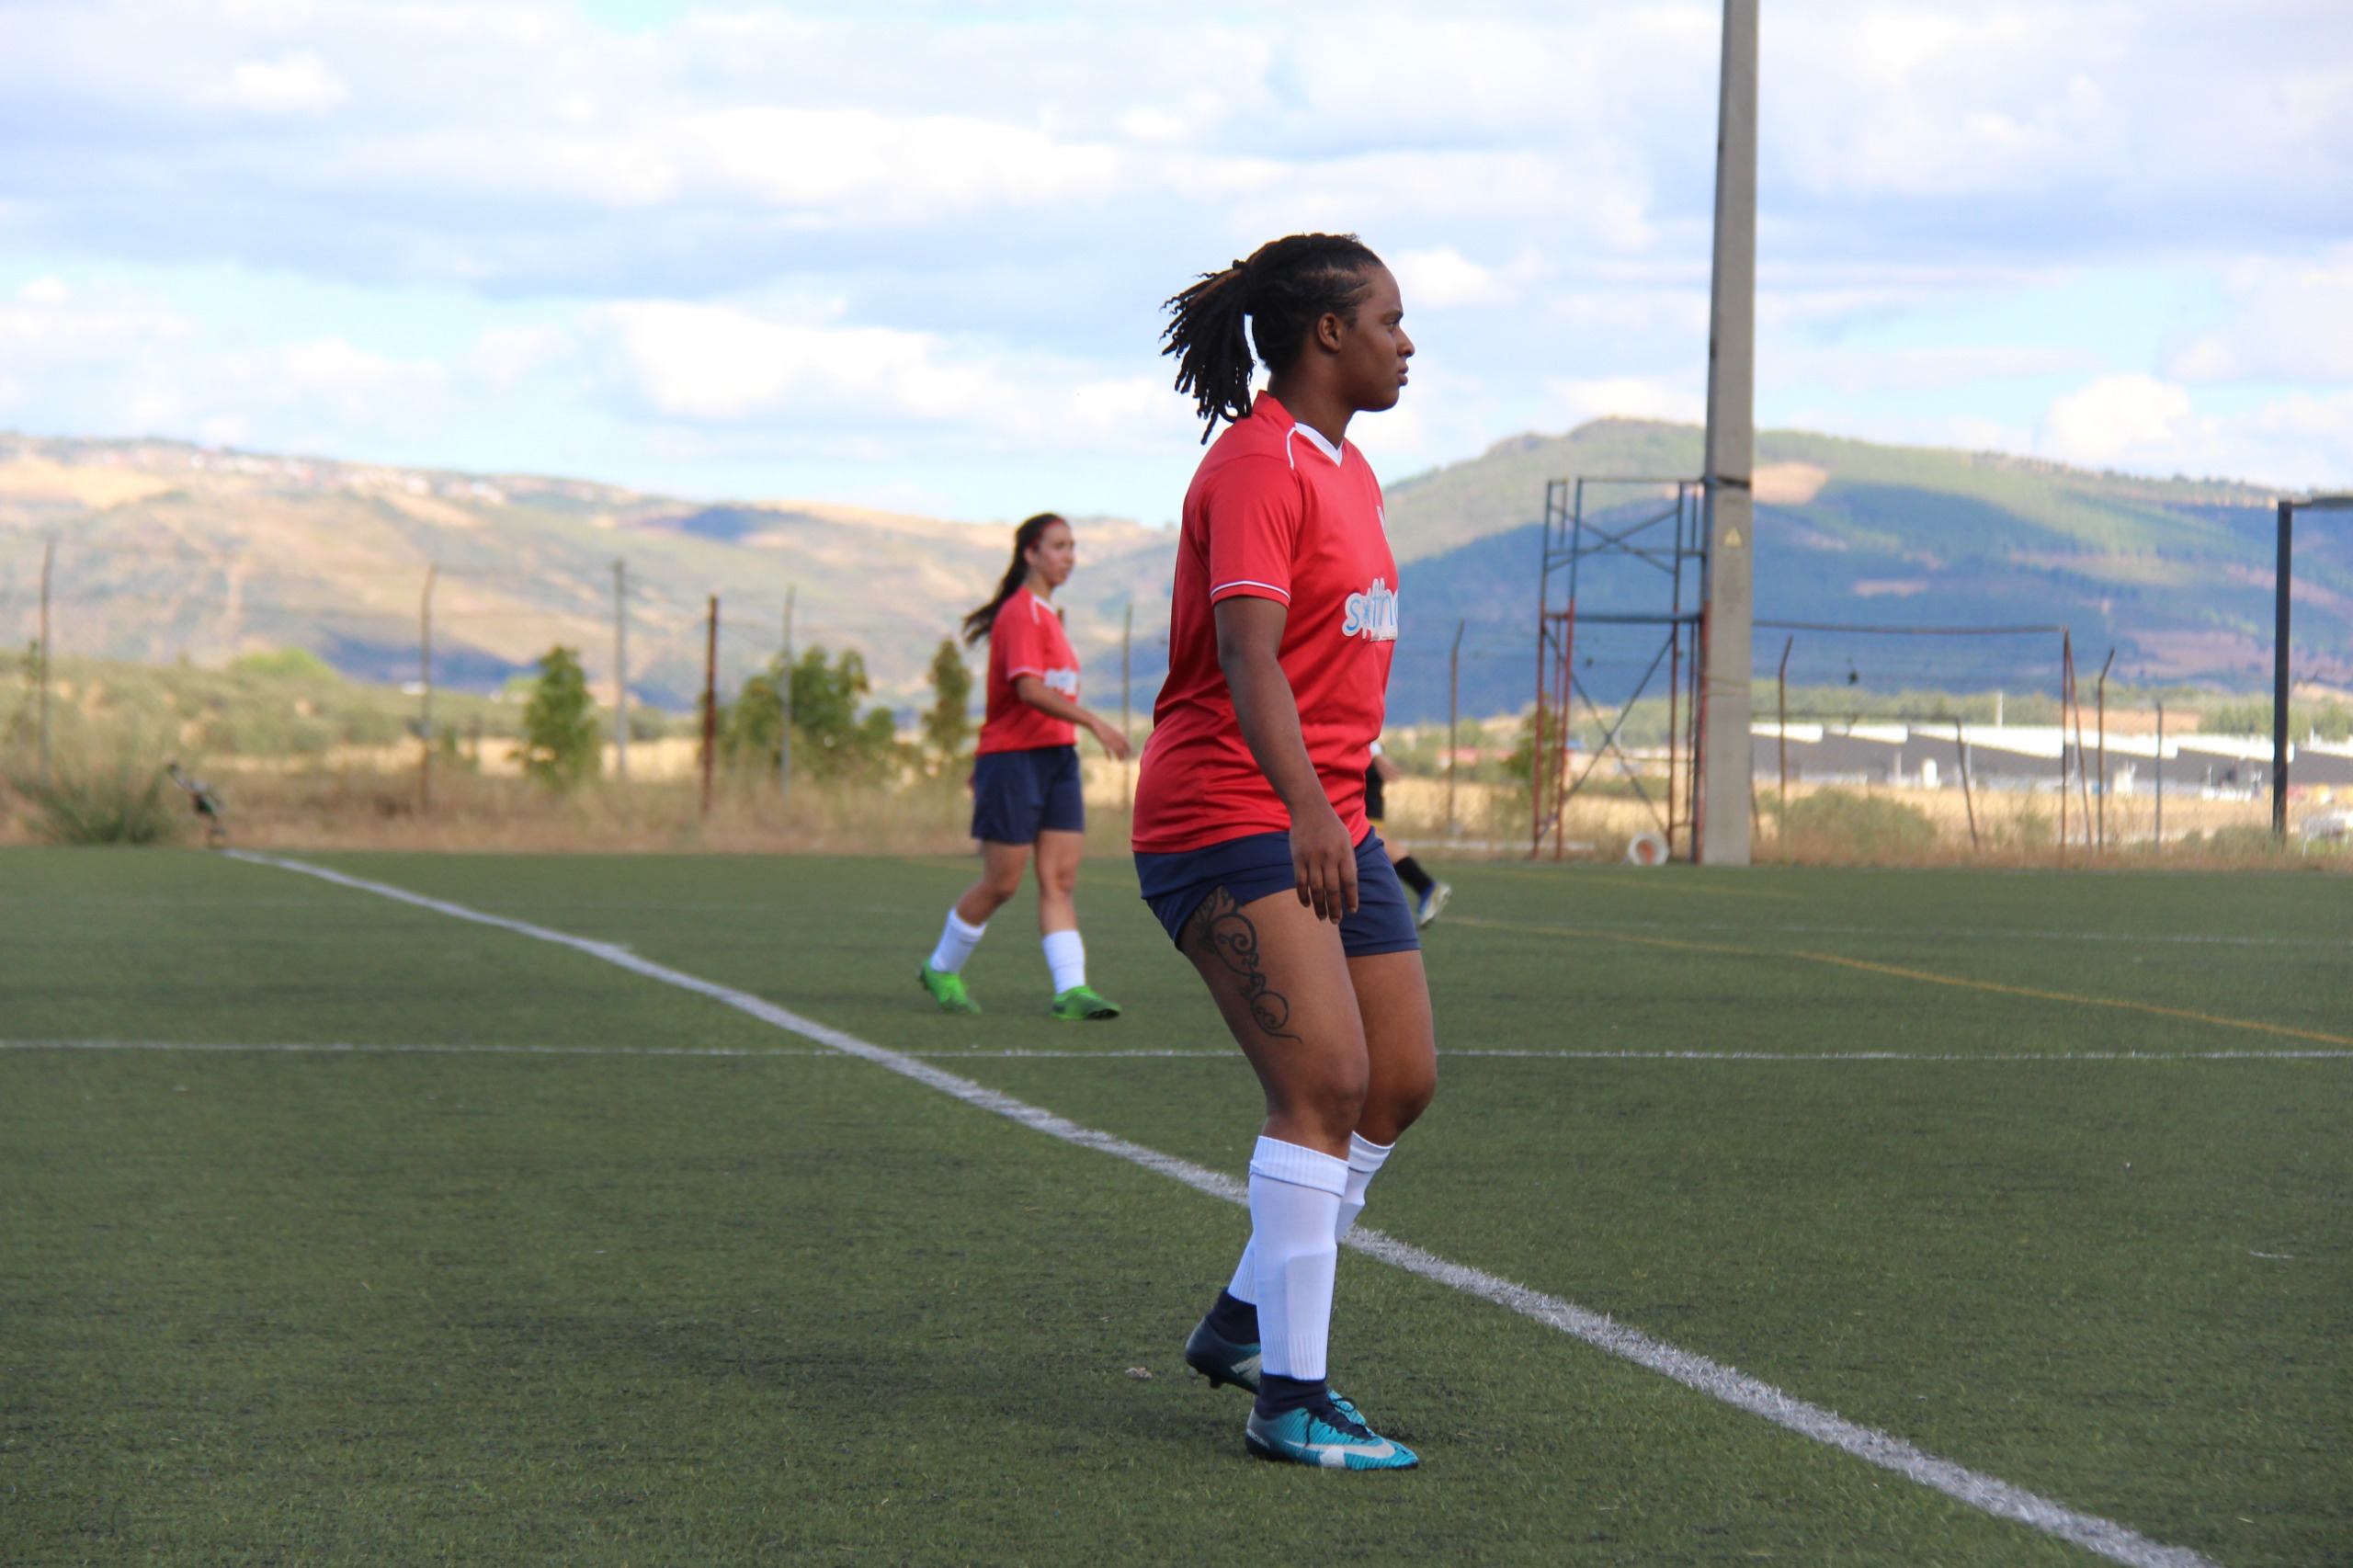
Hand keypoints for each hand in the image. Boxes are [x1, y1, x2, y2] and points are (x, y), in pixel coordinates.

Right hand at [1092, 719, 1132, 760]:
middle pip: (1122, 747)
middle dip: (1124, 754)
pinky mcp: (1103, 741)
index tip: (1129, 753)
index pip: (1126, 742)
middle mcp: (1115, 737)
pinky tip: (1110, 759)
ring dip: (1119, 755)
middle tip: (1123, 759)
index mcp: (1118, 734)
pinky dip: (1109, 755)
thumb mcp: (1111, 731)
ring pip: (1117, 749)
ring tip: (1120, 760)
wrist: (1095, 723)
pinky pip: (1107, 750)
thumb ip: (1115, 736)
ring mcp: (1109, 739)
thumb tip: (1119, 741)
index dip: (1129, 748)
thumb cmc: (1103, 728)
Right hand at [1290, 802, 1357, 922]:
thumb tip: (1349, 887)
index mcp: (1344, 853)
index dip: (1351, 898)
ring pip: (1316, 889)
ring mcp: (1312, 858)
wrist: (1310, 809)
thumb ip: (1348, 862)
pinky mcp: (1298, 858)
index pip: (1350, 881)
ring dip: (1319, 906)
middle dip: (1335, 908)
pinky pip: (1300, 882)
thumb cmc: (1332, 827)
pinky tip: (1307, 905)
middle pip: (1333, 889)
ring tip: (1322, 917)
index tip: (1352, 911)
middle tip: (1336, 921)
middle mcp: (1329, 857)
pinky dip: (1303, 896)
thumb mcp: (1346, 841)